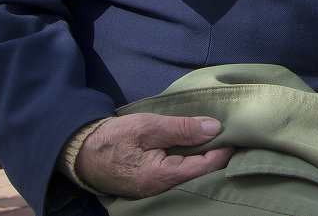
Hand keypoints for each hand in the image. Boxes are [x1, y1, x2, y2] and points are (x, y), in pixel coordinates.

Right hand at [75, 113, 233, 198]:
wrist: (80, 154)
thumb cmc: (113, 138)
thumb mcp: (148, 126)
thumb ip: (182, 128)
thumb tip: (214, 129)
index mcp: (162, 176)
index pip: (205, 166)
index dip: (224, 150)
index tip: (237, 134)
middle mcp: (161, 189)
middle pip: (200, 174)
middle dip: (217, 156)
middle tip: (231, 136)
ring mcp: (155, 190)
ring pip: (190, 176)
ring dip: (204, 159)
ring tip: (217, 140)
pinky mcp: (150, 186)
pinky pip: (178, 176)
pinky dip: (190, 163)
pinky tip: (196, 149)